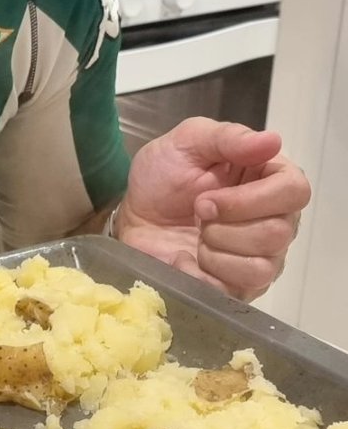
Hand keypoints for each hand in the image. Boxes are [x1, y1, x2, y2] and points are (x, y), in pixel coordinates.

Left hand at [116, 117, 309, 300]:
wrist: (132, 219)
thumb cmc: (161, 179)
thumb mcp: (186, 143)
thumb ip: (226, 137)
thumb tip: (272, 141)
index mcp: (270, 180)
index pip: (295, 191)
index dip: (252, 199)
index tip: (206, 198)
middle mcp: (276, 220)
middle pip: (278, 232)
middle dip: (224, 226)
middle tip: (196, 214)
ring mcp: (261, 257)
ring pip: (261, 267)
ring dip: (215, 251)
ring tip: (195, 238)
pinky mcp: (240, 286)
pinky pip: (236, 290)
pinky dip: (202, 274)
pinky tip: (185, 259)